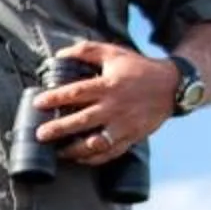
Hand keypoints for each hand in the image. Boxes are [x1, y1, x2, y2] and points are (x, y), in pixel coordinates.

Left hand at [31, 41, 179, 165]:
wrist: (171, 86)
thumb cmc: (138, 68)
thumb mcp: (114, 53)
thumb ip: (86, 51)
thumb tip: (59, 55)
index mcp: (109, 85)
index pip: (77, 92)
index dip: (56, 98)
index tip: (39, 103)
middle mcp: (115, 107)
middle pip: (82, 121)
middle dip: (59, 129)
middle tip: (40, 134)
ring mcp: (124, 125)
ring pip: (96, 143)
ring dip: (75, 150)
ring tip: (58, 152)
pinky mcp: (132, 137)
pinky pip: (111, 153)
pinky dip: (94, 159)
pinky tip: (80, 159)